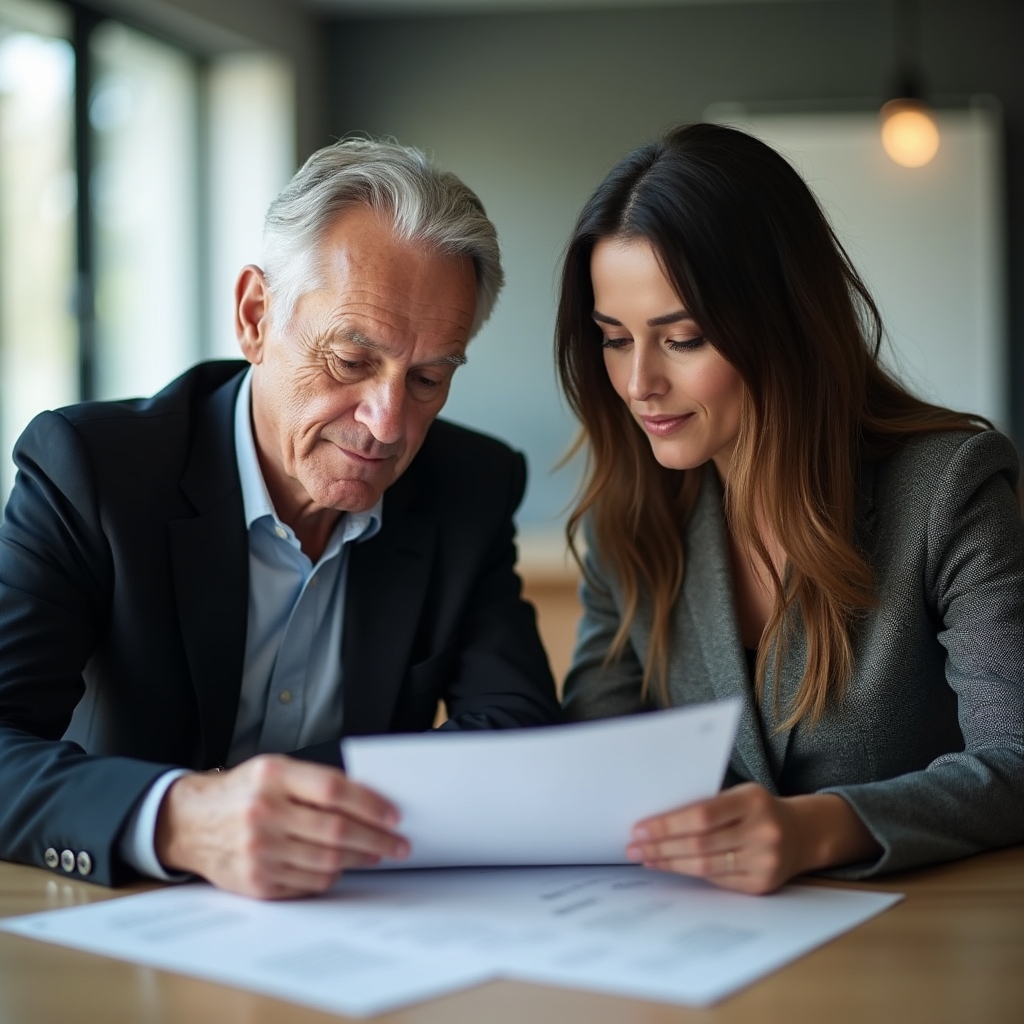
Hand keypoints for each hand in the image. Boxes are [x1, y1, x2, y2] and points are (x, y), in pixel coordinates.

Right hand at [154, 755, 407, 898]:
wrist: (191, 822)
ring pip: (326, 861)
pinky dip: (331, 875)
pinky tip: (342, 866)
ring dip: (360, 860)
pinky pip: (308, 883)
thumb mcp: (274, 770)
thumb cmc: (243, 792)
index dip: (370, 804)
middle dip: (376, 839)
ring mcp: (259, 850)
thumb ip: (315, 782)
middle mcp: (264, 812)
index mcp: (272, 776)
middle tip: (398, 843)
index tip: (393, 815)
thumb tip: (369, 801)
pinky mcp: (256, 881)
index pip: (333, 790)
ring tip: (377, 854)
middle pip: (336, 831)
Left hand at [626, 784, 879, 894]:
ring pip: (706, 866)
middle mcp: (763, 832)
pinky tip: (670, 867)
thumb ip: (707, 804)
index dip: (667, 824)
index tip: (640, 828)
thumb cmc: (759, 809)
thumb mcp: (740, 795)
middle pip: (700, 844)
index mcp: (753, 801)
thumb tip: (656, 818)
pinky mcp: (763, 885)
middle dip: (661, 846)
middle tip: (634, 847)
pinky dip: (690, 874)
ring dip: (670, 863)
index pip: (702, 814)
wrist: (804, 833)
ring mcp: (765, 861)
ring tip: (646, 858)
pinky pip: (718, 881)